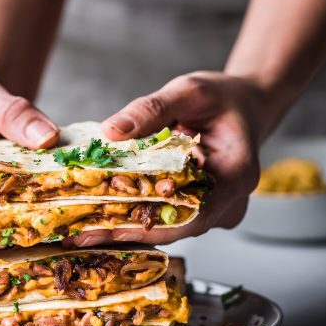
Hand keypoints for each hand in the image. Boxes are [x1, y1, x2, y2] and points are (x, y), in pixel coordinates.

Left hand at [68, 71, 265, 246]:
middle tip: (82, 235)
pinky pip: (169, 215)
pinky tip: (105, 213)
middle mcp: (230, 200)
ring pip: (171, 225)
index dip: (151, 225)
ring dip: (130, 225)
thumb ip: (153, 108)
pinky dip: (139, 213)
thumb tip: (112, 130)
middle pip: (178, 226)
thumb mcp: (189, 91)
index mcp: (237, 174)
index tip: (111, 228)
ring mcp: (216, 207)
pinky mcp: (201, 205)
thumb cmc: (223, 97)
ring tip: (85, 229)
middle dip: (129, 230)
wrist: (243, 105)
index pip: (194, 212)